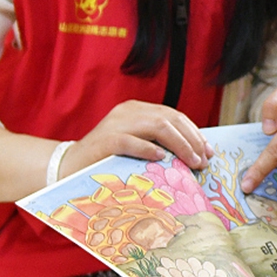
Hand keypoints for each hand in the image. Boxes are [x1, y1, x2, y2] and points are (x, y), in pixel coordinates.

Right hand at [63, 100, 213, 178]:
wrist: (68, 166)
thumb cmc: (107, 160)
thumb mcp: (136, 145)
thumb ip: (159, 143)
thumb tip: (194, 154)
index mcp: (137, 110)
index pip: (174, 116)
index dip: (194, 133)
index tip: (209, 151)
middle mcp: (129, 112)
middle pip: (170, 119)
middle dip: (192, 140)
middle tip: (204, 160)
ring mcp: (116, 124)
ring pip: (157, 127)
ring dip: (179, 145)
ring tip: (191, 162)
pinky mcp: (105, 140)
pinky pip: (131, 141)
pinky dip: (149, 149)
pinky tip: (162, 159)